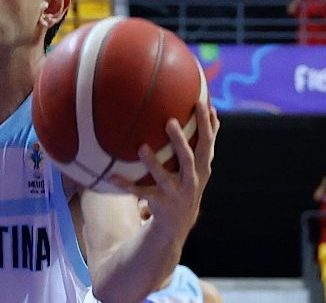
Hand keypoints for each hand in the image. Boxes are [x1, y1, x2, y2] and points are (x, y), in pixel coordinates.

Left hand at [112, 102, 218, 240]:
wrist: (179, 222)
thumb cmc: (188, 182)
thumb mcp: (200, 165)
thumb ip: (205, 141)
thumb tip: (213, 109)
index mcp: (202, 167)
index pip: (207, 143)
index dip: (206, 124)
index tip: (201, 102)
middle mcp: (192, 180)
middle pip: (189, 159)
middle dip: (180, 141)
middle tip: (170, 121)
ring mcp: (175, 193)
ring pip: (164, 178)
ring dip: (154, 163)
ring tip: (142, 148)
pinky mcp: (159, 203)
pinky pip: (140, 193)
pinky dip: (126, 184)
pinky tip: (112, 176)